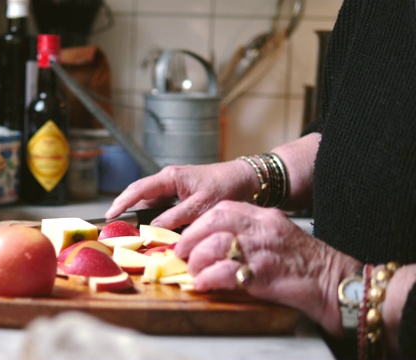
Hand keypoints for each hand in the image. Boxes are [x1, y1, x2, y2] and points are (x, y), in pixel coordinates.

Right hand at [105, 161, 257, 229]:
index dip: (122, 202)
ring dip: (141, 214)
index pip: (138, 189)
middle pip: (139, 194)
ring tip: (130, 229)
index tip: (109, 215)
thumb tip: (154, 228)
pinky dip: (155, 216)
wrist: (246, 179)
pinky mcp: (179, 194)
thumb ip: (177, 217)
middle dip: (126, 208)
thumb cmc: (226, 187)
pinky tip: (154, 229)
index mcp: (171, 177)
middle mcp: (168, 179)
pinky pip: (161, 205)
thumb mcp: (202, 205)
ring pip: (150, 201)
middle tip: (113, 225)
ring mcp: (173, 186)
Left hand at [174, 200, 360, 334]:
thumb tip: (215, 242)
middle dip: (191, 237)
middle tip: (182, 252)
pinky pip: (224, 271)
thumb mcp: (277, 236)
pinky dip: (208, 278)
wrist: (334, 283)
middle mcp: (262, 228)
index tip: (189, 235)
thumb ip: (250, 233)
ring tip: (194, 271)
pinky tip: (203, 284)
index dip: (200, 221)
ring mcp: (262, 249)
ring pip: (215, 244)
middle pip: (214, 221)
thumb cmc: (305, 263)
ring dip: (197, 260)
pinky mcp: (262, 273)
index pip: (223, 208)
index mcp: (265, 216)